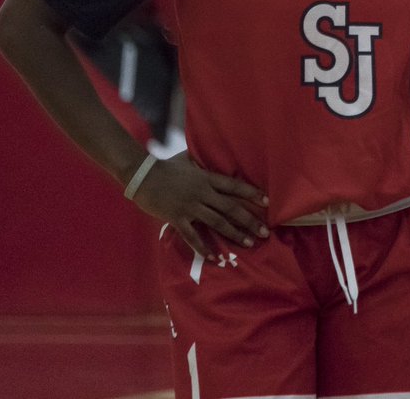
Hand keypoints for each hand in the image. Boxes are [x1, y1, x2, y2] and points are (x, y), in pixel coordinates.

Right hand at [131, 151, 269, 256]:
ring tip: (249, 243)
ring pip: (217, 222)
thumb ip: (199, 160)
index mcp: (206, 178)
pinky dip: (203, 248)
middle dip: (249, 221)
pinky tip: (213, 258)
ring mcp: (190, 206)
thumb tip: (208, 151)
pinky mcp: (177, 218)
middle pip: (231, 208)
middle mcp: (202, 193)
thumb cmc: (165, 167)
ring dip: (235, 234)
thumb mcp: (186, 159)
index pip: (234, 186)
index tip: (267, 202)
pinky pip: (193, 236)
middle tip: (265, 232)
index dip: (251, 193)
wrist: (142, 176)